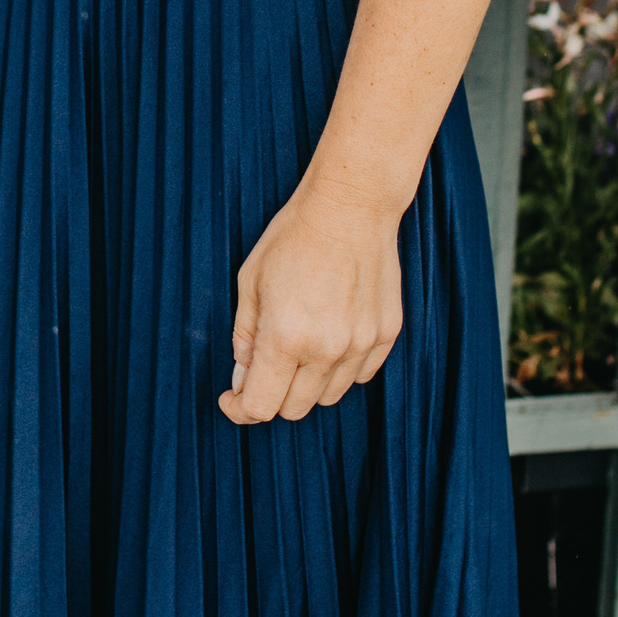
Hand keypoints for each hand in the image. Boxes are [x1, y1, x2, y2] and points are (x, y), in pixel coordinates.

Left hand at [219, 175, 403, 426]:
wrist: (350, 206)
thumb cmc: (293, 237)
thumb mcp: (251, 281)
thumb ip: (245, 336)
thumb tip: (242, 378)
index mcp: (285, 336)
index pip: (261, 406)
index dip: (240, 409)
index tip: (231, 399)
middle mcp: (326, 349)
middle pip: (294, 408)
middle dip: (270, 395)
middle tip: (260, 369)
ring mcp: (361, 344)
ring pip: (327, 396)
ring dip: (305, 385)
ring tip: (296, 348)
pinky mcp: (385, 335)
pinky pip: (358, 376)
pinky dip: (338, 370)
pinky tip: (327, 338)